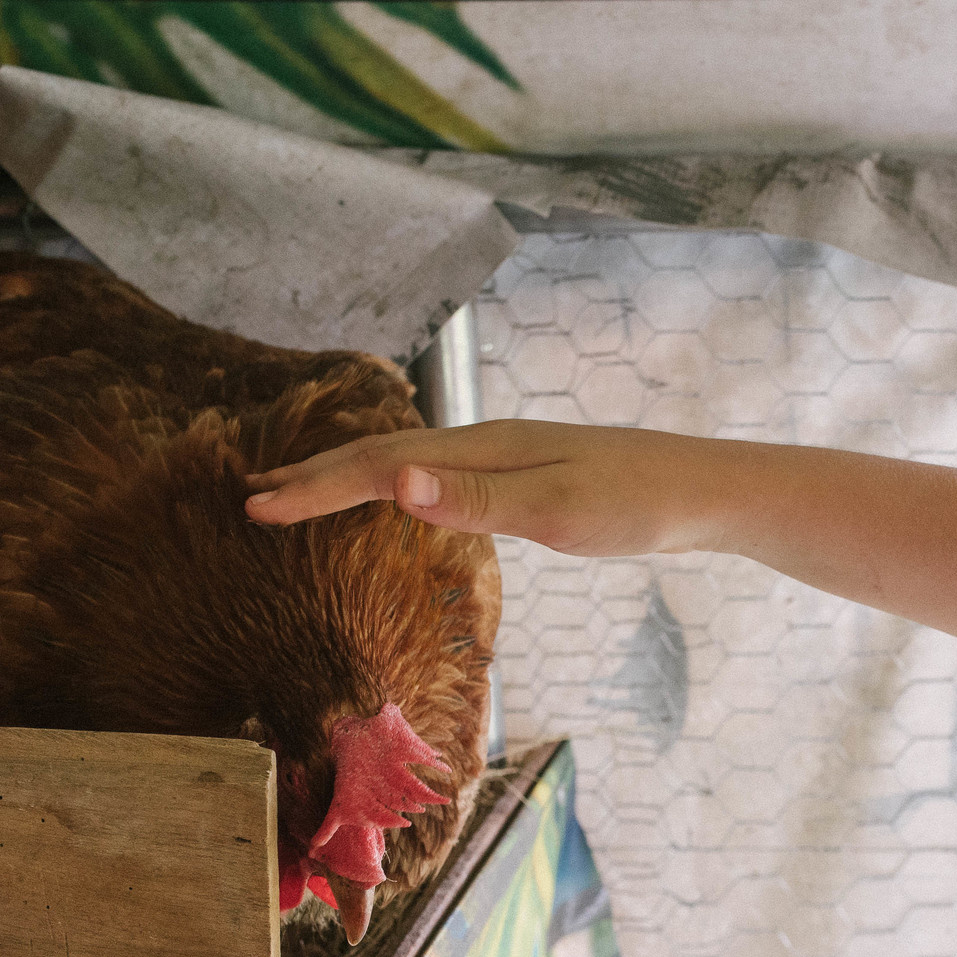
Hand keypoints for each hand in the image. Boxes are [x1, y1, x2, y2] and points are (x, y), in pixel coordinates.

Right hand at [244, 421, 745, 559]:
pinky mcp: (527, 475)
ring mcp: (506, 457)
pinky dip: (395, 485)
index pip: (377, 467)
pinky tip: (400, 499)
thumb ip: (476, 501)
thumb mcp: (557, 512)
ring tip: (304, 496)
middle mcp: (486, 444)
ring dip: (350, 479)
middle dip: (315, 478)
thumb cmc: (636, 504)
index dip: (315, 489)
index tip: (256, 509)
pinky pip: (438, 476)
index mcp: (481, 450)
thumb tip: (399, 484)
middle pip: (383, 456)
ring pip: (408, 462)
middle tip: (254, 501)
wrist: (703, 490)